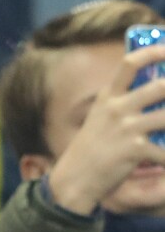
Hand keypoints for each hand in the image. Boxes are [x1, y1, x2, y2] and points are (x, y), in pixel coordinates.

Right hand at [49, 44, 164, 214]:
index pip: (131, 63)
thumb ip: (120, 103)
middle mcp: (117, 109)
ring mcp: (126, 128)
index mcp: (107, 98)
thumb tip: (154, 91)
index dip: (156, 52)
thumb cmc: (89, 150)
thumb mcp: (98, 119)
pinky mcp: (135, 149)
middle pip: (161, 86)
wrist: (74, 179)